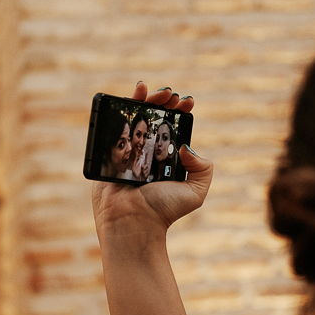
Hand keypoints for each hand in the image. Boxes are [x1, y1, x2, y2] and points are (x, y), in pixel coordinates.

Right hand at [92, 83, 210, 234]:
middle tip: (171, 95)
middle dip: (164, 103)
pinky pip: (115, 126)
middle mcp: (149, 153)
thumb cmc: (163, 211)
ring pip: (136, 119)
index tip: (187, 101)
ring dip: (146, 100)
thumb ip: (203, 169)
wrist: (133, 222)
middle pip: (156, 119)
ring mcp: (129, 151)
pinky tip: (135, 95)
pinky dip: (123, 107)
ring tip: (155, 92)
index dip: (181, 112)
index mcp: (168, 159)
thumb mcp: (196, 191)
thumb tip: (187, 146)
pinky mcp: (111, 152)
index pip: (175, 129)